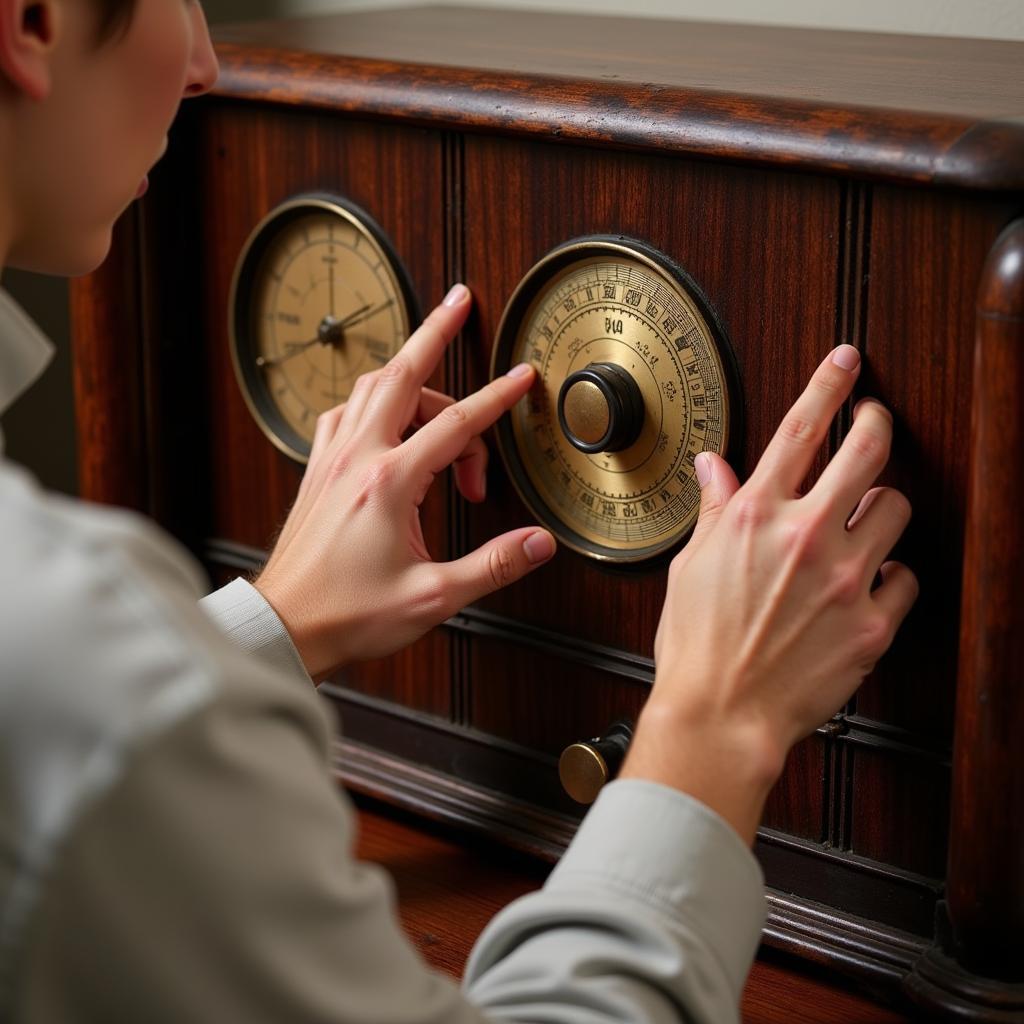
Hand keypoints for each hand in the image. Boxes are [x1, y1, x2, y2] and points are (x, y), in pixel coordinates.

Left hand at [254, 284, 556, 680]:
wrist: (285, 624)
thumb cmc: (348, 613)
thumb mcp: (432, 596)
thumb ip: (492, 565)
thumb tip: (538, 543)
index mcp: (389, 482)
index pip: (456, 423)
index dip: (496, 397)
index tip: (522, 376)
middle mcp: (356, 458)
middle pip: (400, 375)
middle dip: (434, 331)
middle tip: (458, 301)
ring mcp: (331, 459)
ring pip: (370, 388)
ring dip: (405, 367)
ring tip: (433, 361)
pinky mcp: (317, 471)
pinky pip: (345, 412)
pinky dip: (371, 398)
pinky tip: (384, 414)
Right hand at [620, 345, 917, 842]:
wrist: (722, 715)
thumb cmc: (697, 646)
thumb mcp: (691, 565)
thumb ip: (715, 509)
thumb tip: (715, 467)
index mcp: (755, 516)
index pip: (800, 427)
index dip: (828, 383)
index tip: (846, 362)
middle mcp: (805, 535)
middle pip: (868, 449)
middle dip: (877, 422)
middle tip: (875, 421)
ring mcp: (845, 577)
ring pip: (896, 509)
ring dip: (880, 510)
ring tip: (864, 525)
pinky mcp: (873, 622)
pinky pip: (905, 577)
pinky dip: (890, 576)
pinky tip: (868, 584)